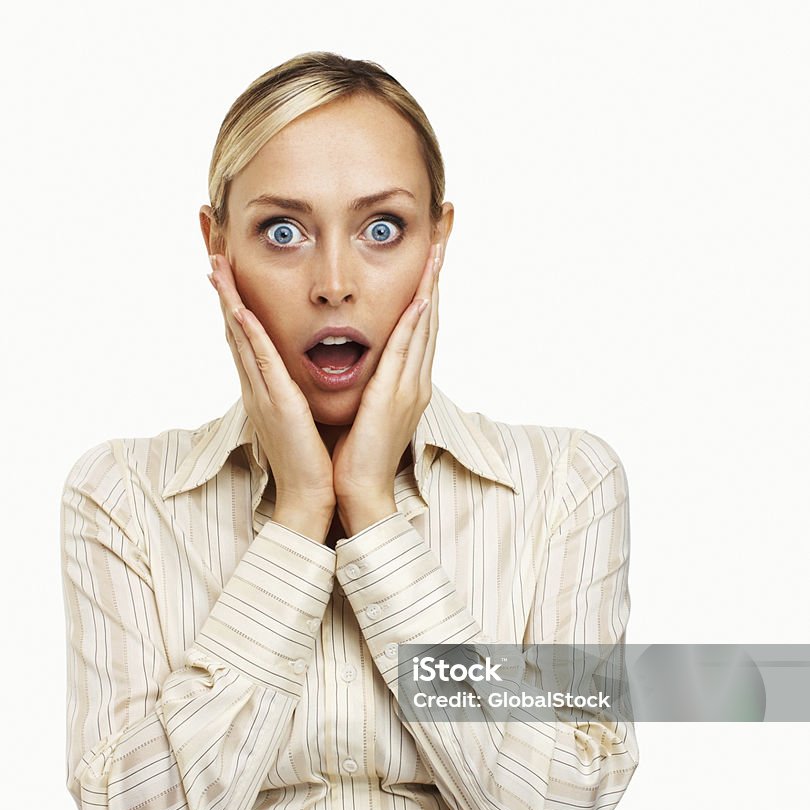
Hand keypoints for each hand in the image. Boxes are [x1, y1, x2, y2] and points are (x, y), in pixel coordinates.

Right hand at [209, 255, 335, 542]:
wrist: (310, 496)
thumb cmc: (311, 459)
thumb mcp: (300, 415)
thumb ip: (294, 391)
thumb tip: (297, 373)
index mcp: (264, 387)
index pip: (245, 335)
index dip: (234, 300)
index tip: (226, 268)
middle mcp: (256, 386)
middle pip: (233, 328)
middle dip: (222, 289)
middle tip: (210, 250)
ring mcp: (262, 394)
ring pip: (240, 338)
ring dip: (228, 301)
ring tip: (216, 266)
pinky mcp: (277, 404)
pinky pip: (260, 363)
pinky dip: (249, 335)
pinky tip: (240, 311)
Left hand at [332, 242, 442, 535]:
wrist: (360, 492)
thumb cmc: (357, 455)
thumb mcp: (366, 409)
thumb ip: (370, 382)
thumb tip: (363, 362)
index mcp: (408, 383)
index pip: (421, 325)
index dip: (427, 287)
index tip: (431, 254)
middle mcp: (416, 381)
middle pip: (431, 317)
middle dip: (438, 274)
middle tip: (446, 234)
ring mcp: (410, 388)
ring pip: (425, 327)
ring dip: (431, 286)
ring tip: (438, 249)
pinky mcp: (396, 398)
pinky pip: (407, 351)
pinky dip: (415, 321)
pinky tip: (420, 296)